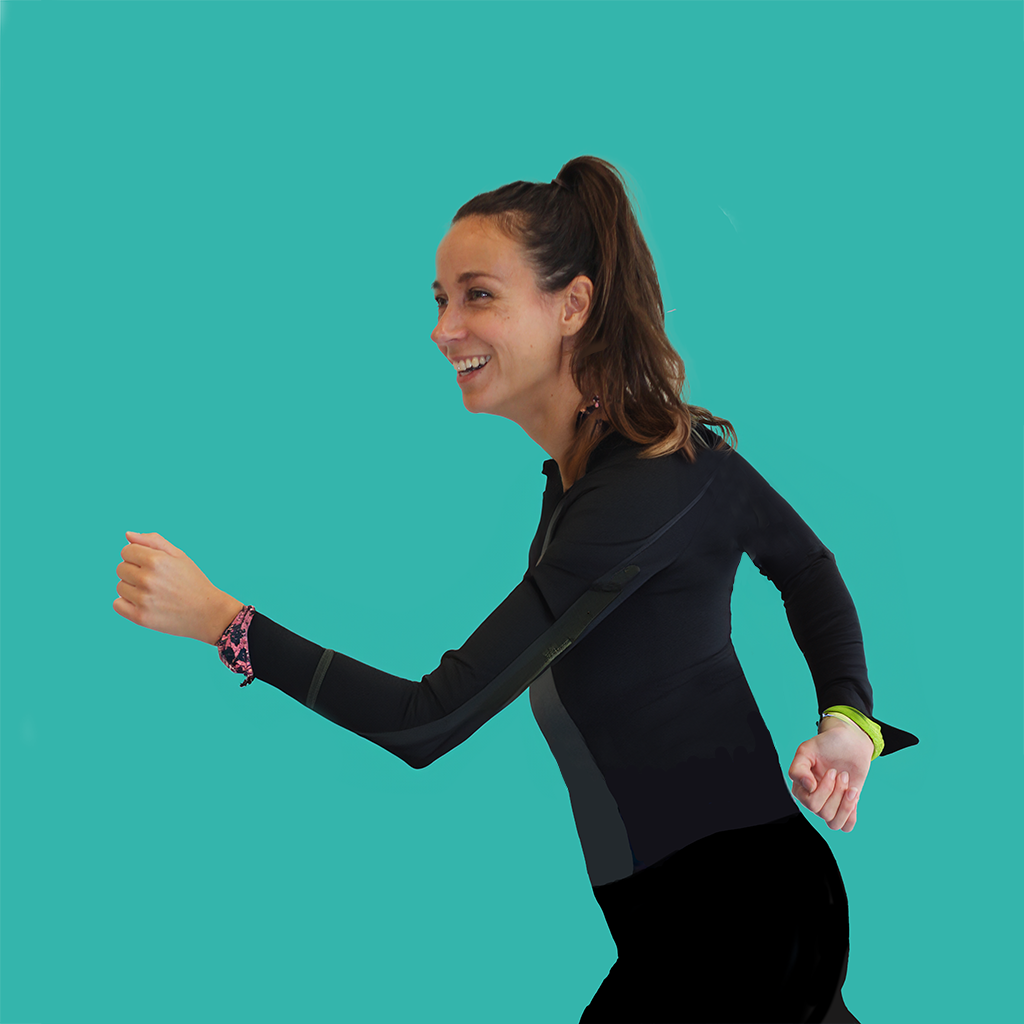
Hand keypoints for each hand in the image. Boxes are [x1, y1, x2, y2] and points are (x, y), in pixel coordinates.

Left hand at [113, 531, 242, 644]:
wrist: (208, 613)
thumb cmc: (193, 581)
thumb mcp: (179, 556)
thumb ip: (153, 541)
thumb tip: (127, 535)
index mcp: (157, 560)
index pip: (126, 551)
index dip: (138, 556)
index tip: (151, 565)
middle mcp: (148, 579)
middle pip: (120, 568)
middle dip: (134, 571)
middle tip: (154, 580)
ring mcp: (143, 599)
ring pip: (119, 586)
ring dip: (131, 588)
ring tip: (152, 593)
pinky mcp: (140, 617)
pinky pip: (117, 604)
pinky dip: (126, 603)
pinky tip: (144, 603)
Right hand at [787, 717, 873, 831]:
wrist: (850, 742)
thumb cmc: (827, 744)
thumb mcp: (806, 750)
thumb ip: (798, 769)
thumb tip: (808, 788)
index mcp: (800, 787)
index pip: (810, 803)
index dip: (824, 789)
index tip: (832, 770)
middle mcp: (812, 799)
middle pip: (823, 813)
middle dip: (837, 792)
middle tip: (842, 774)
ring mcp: (829, 804)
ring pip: (833, 823)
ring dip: (845, 804)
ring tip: (850, 786)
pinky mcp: (845, 807)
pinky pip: (846, 827)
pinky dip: (851, 814)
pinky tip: (853, 795)